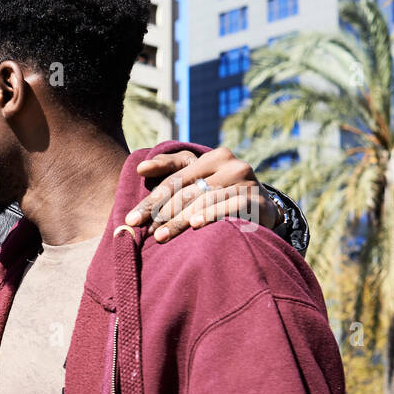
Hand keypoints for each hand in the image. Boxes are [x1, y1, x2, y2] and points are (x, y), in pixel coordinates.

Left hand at [127, 146, 278, 241]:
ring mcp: (245, 181)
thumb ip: (172, 173)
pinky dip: (210, 216)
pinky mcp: (257, 199)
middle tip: (144, 231)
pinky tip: (195, 225)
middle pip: (186, 191)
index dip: (151, 200)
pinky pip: (228, 207)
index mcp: (213, 157)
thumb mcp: (200, 181)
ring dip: (178, 220)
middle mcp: (230, 164)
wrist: (263, 210)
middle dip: (161, 213)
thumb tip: (140, 169)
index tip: (131, 218)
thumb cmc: (222, 196)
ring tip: (160, 236)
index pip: (175, 180)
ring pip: (203, 200)